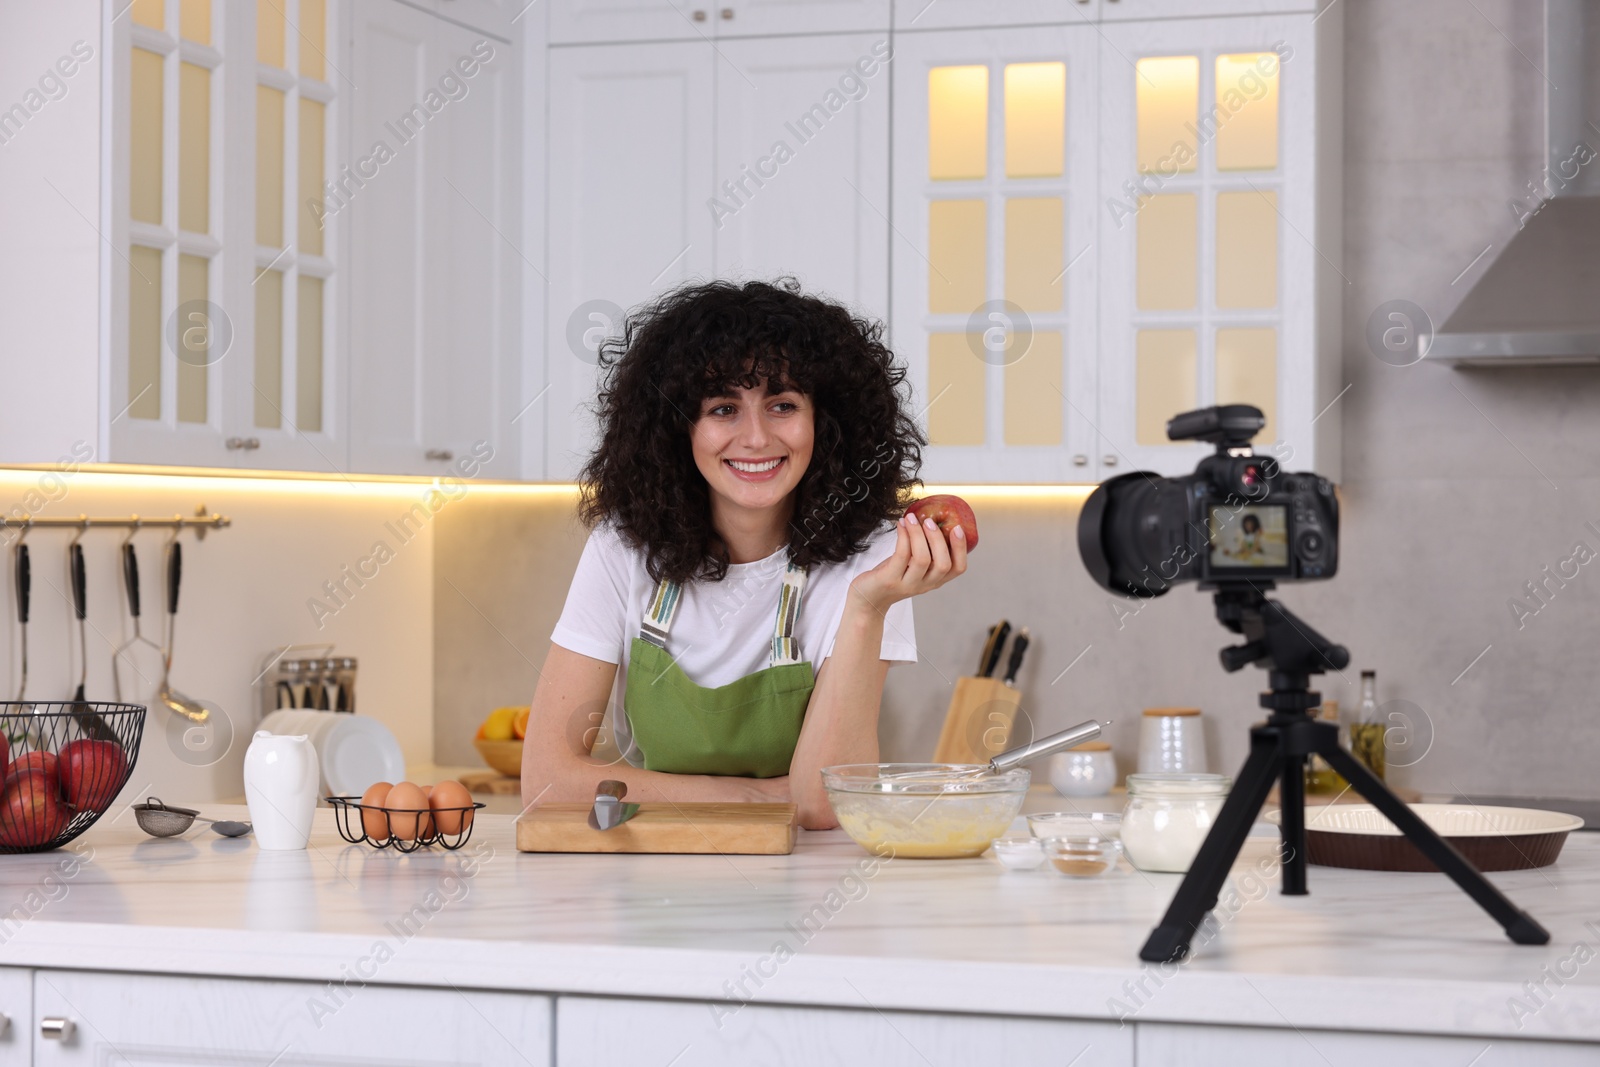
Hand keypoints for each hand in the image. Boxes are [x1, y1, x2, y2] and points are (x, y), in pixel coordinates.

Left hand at [849, 511, 967, 615]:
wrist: (867, 597)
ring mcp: (907, 585)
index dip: (961, 548)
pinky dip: (903, 536)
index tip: (958, 528)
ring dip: (918, 534)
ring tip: (912, 518)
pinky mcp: (890, 580)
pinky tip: (901, 525)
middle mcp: (924, 585)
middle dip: (938, 539)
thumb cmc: (891, 574)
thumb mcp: (912, 564)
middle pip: (943, 564)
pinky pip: (901, 555)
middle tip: (929, 520)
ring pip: (922, 559)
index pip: (958, 568)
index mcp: (935, 580)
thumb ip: (925, 549)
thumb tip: (931, 519)